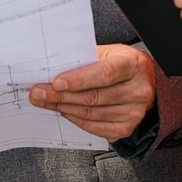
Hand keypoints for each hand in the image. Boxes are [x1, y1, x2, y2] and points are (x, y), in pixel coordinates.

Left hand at [29, 44, 155, 140]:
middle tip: (39, 93)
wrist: (143, 81)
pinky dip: (75, 119)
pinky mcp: (126, 128)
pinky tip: (63, 111)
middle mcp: (138, 90)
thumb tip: (51, 69)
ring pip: (91, 114)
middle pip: (94, 97)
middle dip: (61, 96)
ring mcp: (134, 112)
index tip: (56, 82)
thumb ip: (84, 60)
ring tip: (45, 101)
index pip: (104, 74)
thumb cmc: (119, 64)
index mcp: (133, 65)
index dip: (79, 79)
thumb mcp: (106, 53)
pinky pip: (95, 127)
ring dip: (63, 108)